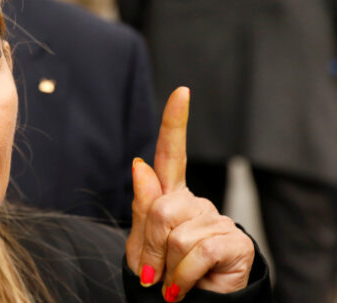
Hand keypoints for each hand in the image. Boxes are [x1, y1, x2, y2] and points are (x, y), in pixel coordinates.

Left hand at [125, 87, 254, 301]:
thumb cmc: (162, 274)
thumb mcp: (140, 244)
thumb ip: (141, 207)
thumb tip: (140, 164)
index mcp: (170, 197)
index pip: (171, 154)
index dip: (175, 123)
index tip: (181, 92)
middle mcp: (195, 203)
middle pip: (160, 209)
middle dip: (149, 247)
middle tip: (154, 272)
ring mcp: (217, 219)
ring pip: (176, 235)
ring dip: (166, 266)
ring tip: (174, 279)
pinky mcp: (235, 241)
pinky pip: (196, 252)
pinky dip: (183, 276)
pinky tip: (186, 285)